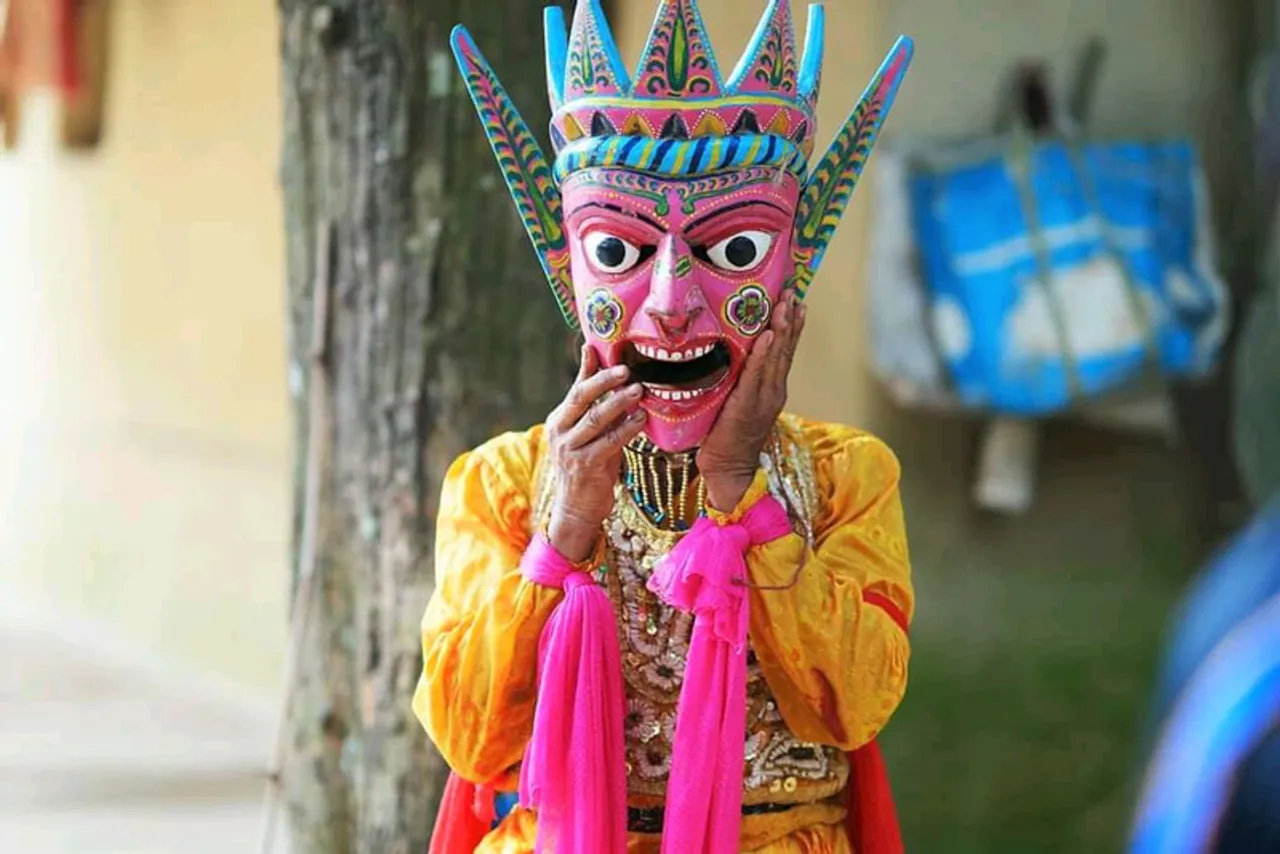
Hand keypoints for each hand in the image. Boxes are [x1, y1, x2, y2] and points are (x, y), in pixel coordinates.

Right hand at [545, 345, 647, 561]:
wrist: (577, 509)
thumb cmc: (589, 467)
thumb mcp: (590, 435)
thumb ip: (597, 409)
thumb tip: (611, 381)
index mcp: (559, 420)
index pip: (576, 388)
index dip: (588, 367)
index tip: (599, 347)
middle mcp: (559, 432)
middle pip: (580, 397)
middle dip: (603, 380)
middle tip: (625, 369)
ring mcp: (569, 449)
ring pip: (595, 418)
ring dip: (618, 403)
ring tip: (638, 390)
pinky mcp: (584, 466)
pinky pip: (607, 442)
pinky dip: (626, 429)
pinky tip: (641, 419)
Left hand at [698, 292, 806, 511]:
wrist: (728, 471)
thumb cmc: (725, 436)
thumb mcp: (733, 400)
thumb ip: (736, 379)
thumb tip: (723, 350)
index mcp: (771, 388)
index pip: (783, 351)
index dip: (790, 326)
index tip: (795, 300)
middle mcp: (773, 390)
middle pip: (784, 349)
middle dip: (789, 319)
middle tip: (793, 291)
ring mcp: (763, 398)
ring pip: (775, 358)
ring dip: (781, 329)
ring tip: (786, 305)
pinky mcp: (748, 406)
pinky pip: (757, 375)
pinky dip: (763, 354)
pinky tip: (768, 336)